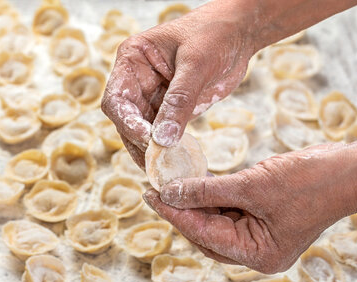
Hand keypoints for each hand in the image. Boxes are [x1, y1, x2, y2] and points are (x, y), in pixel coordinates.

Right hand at [101, 0, 256, 166]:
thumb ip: (179, 101)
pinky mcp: (169, 110)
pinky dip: (167, 150)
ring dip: (152, 152)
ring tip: (165, 172)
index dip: (127, 123)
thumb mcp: (197, 65)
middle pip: (126, 121)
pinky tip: (177, 164)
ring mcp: (152, 96)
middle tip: (158, 165)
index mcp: (132, 60)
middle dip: (140, 143)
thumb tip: (162, 139)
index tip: (148, 140)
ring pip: (142, 132)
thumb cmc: (215, 35)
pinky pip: (162, 134)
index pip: (116, 99)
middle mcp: (136, 81)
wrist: (239, 33)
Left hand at [142, 143, 356, 272]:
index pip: (204, 234)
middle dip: (182, 210)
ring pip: (216, 221)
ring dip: (196, 202)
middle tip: (156, 189)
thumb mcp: (251, 185)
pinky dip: (213, 196)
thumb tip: (170, 192)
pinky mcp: (263, 219)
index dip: (175, 214)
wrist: (350, 170)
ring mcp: (261, 236)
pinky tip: (196, 181)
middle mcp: (257, 251)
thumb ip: (207, 191)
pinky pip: (230, 210)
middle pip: (207, 233)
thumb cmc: (309, 181)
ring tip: (172, 183)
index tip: (151, 195)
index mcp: (257, 255)